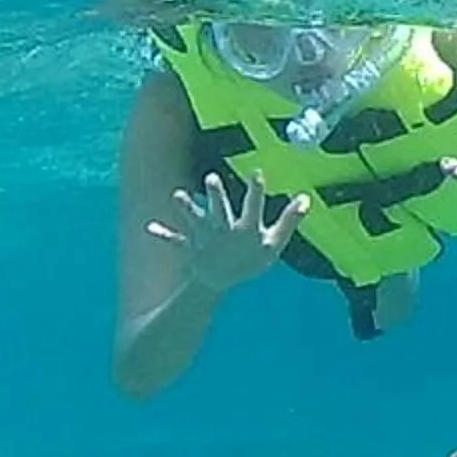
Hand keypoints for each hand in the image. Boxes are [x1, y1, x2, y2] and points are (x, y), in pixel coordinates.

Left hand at [146, 173, 307, 294]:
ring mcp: (205, 239)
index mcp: (245, 231)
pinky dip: (164, 236)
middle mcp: (224, 232)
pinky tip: (151, 228)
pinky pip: (175, 241)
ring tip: (179, 195)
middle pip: (220, 211)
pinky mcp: (189, 246)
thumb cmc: (248, 262)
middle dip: (216, 196)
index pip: (253, 207)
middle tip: (211, 179)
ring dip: (187, 210)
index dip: (256, 191)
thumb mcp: (273, 245)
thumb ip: (289, 222)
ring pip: (196, 222)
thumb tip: (306, 198)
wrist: (220, 283)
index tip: (257, 173)